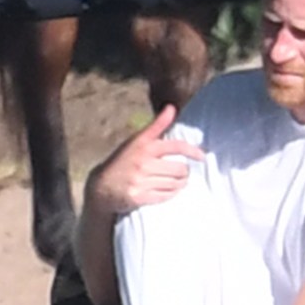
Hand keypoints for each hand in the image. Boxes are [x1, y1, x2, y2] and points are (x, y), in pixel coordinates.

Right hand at [85, 105, 205, 215]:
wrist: (101, 186)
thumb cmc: (124, 161)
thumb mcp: (137, 140)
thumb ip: (157, 126)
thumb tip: (172, 108)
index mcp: (144, 146)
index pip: (175, 146)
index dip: (192, 151)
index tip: (202, 157)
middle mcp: (142, 162)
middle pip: (180, 169)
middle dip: (184, 172)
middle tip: (182, 172)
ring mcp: (140, 181)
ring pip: (175, 184)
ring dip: (180, 183)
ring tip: (177, 181)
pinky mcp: (140, 197)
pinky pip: (166, 196)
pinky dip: (172, 194)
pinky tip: (169, 190)